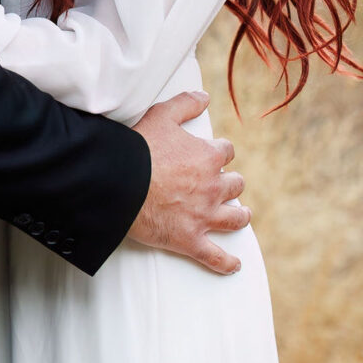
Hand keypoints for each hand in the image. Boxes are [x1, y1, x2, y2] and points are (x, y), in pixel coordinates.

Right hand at [126, 92, 249, 275]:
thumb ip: (186, 104)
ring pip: (234, 218)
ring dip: (240, 216)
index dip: (219, 153)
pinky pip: (215, 256)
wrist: (120, 183)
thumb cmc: (139, 148)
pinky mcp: (190, 240)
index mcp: (208, 157)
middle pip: (234, 185)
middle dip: (230, 183)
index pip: (226, 152)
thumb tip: (205, 97)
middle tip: (224, 185)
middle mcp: (213, 187)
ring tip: (242, 216)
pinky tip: (235, 265)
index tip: (214, 155)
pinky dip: (227, 263)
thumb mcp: (162, 115)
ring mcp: (204, 216)